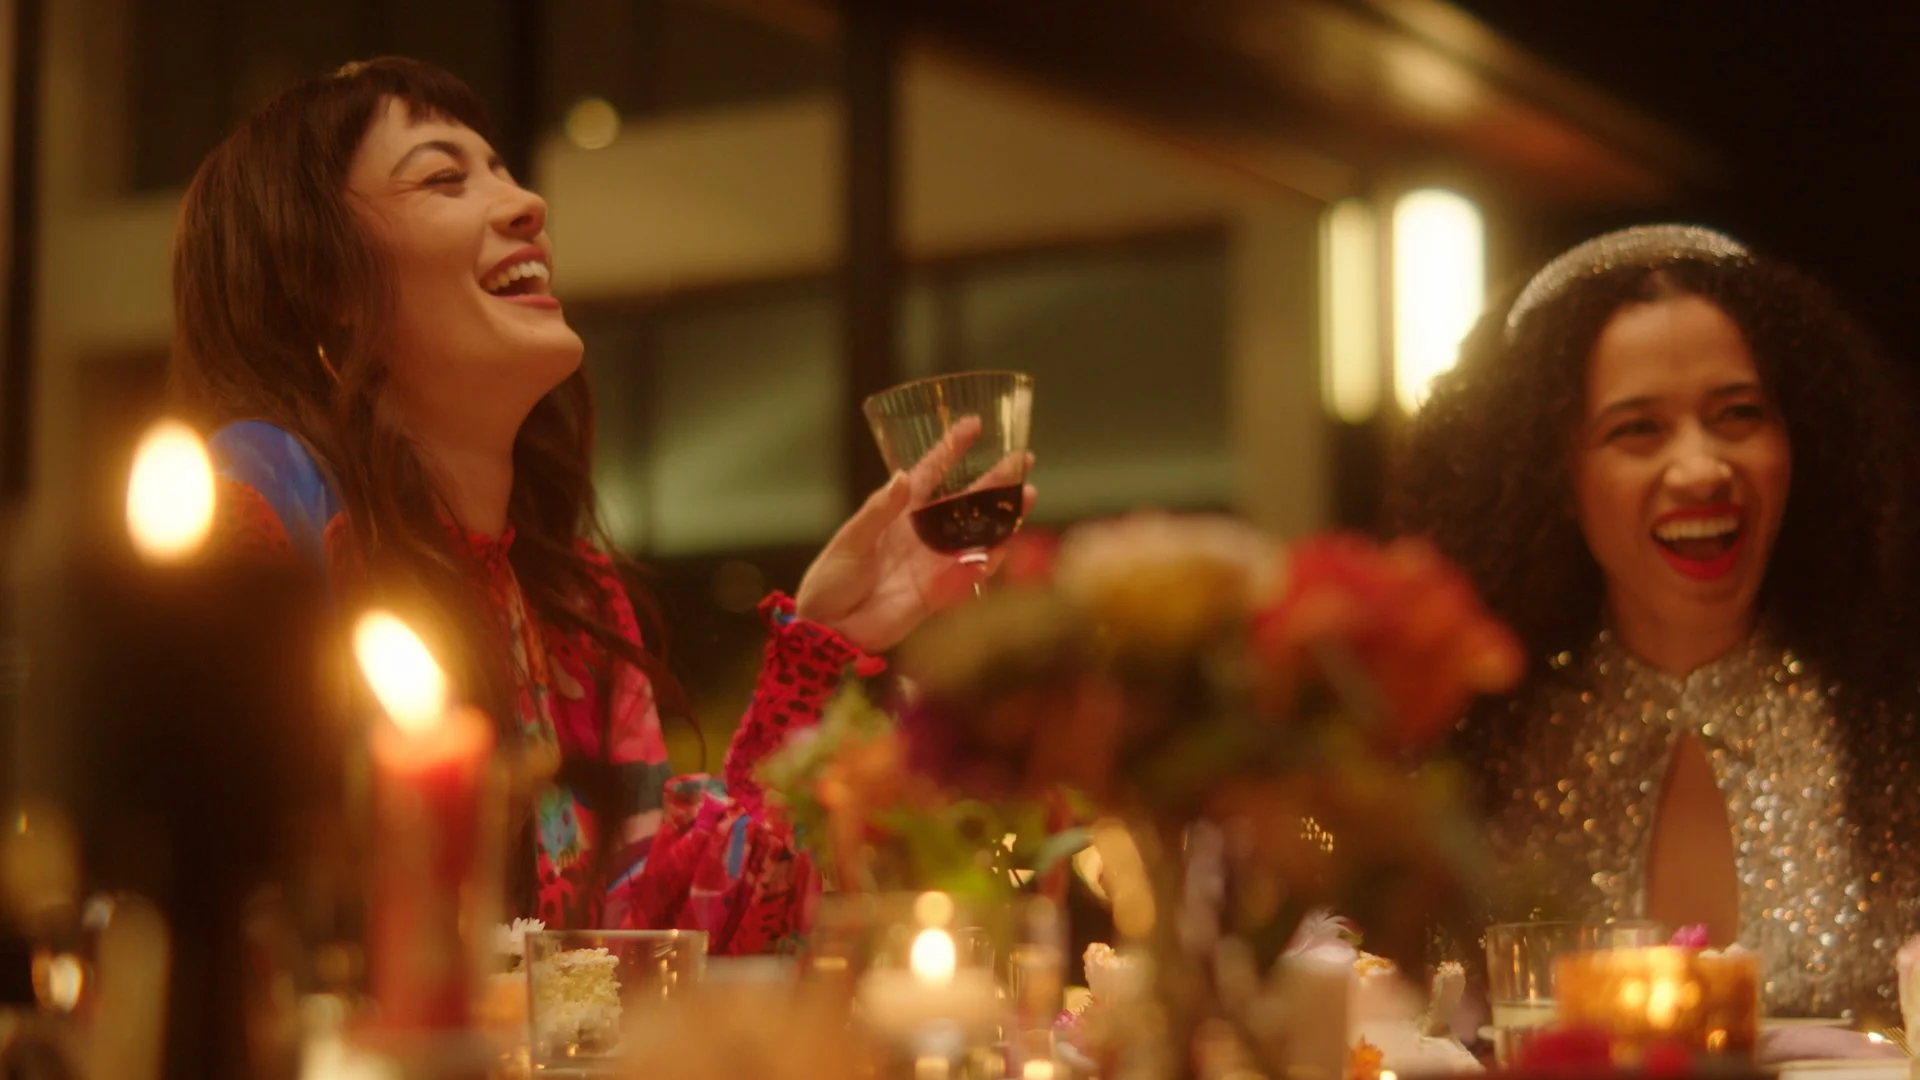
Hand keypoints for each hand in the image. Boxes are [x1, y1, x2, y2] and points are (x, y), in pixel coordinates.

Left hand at [795, 417, 1035, 652]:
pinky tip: (1003, 547)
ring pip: (975, 536)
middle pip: (965, 502)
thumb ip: (878, 511)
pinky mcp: (937, 594)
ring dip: (1001, 518)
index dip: (951, 449)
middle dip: (995, 480)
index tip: (974, 425)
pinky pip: (967, 576)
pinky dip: (984, 564)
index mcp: (897, 513)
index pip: (930, 473)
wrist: (827, 628)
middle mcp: (921, 534)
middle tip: (1024, 457)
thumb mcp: (850, 539)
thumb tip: (901, 477)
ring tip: (1027, 496)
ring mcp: (932, 563)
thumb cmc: (830, 579)